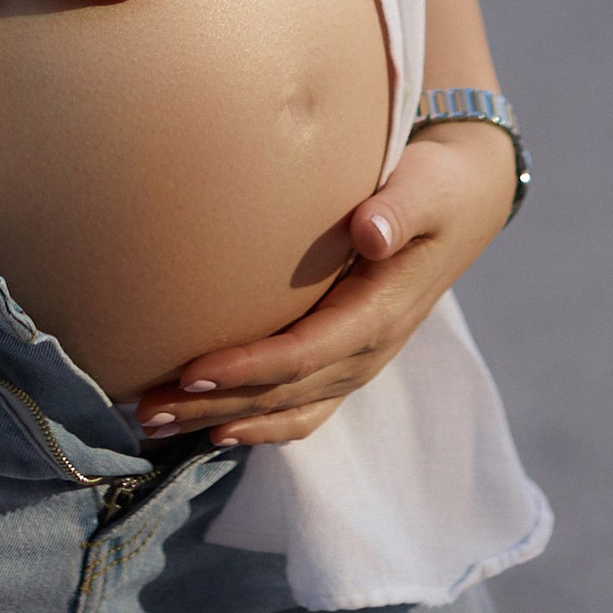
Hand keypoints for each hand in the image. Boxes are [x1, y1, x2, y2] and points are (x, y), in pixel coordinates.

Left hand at [132, 121, 515, 446]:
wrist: (466, 203)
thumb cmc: (437, 186)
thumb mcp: (426, 186)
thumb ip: (398, 208)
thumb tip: (371, 233)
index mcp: (380, 315)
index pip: (304, 355)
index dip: (248, 369)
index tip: (191, 370)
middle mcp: (368, 351)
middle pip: (283, 394)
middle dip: (215, 405)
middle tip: (146, 409)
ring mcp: (357, 361)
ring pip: (286, 410)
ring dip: (222, 420)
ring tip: (155, 424)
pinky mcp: (345, 356)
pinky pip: (300, 406)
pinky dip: (255, 423)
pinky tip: (207, 426)